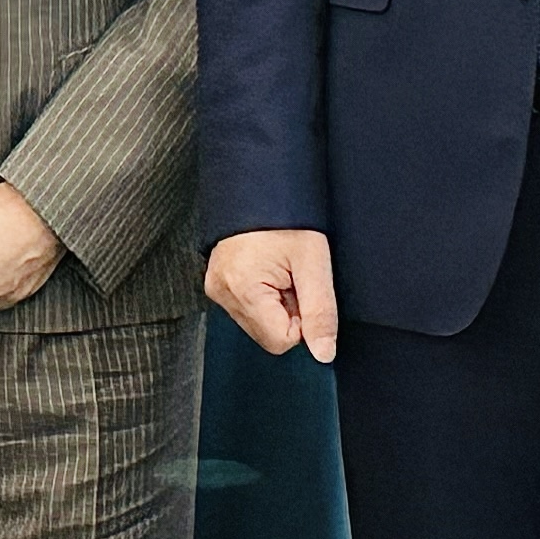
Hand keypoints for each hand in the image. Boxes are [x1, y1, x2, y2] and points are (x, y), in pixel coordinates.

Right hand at [205, 228, 340, 361]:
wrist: (261, 183)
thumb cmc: (288, 217)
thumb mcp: (313, 261)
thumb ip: (320, 311)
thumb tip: (323, 354)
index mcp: (242, 288)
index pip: (280, 340)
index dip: (301, 320)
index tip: (302, 287)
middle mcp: (222, 293)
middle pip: (267, 334)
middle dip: (287, 311)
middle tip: (292, 276)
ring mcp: (216, 288)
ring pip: (257, 323)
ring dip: (276, 304)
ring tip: (280, 270)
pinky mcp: (216, 283)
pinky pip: (247, 308)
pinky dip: (263, 297)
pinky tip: (268, 271)